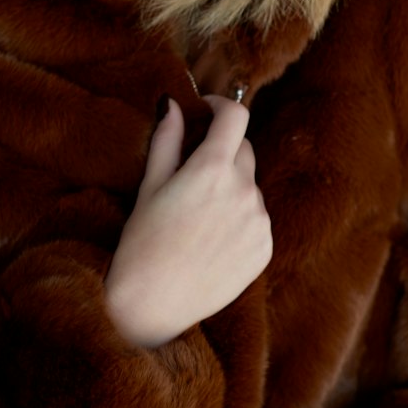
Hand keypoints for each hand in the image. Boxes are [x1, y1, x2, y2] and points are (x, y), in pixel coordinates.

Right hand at [104, 96, 272, 346]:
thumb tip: (173, 103)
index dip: (221, 106)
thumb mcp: (150, 185)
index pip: (236, 116)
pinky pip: (257, 219)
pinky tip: (211, 240)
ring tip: (198, 217)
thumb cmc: (143, 242)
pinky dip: (240, 219)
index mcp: (212, 169)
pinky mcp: (265, 248)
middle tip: (192, 173)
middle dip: (221, 151)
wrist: (153, 304)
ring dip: (231, 187)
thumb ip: (167, 139)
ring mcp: (259, 221)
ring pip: (250, 186)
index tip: (206, 113)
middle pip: (243, 150)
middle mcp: (244, 191)